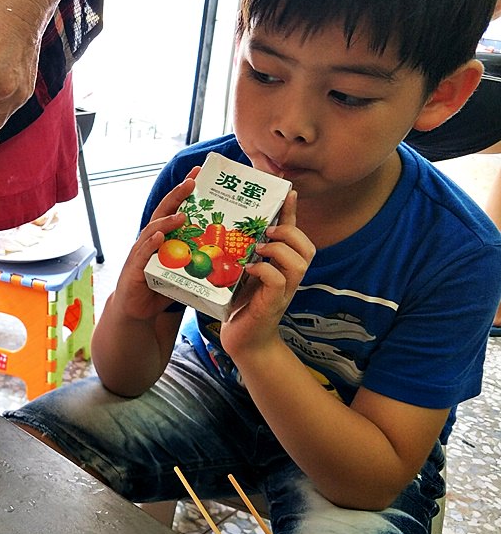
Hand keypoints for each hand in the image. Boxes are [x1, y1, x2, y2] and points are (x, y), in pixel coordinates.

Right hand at [111, 172, 197, 320]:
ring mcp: (141, 252)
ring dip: (168, 220)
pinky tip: (159, 236)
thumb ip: (201, 259)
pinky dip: (151, 243)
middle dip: (177, 194)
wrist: (139, 310)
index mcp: (164, 236)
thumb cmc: (162, 287)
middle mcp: (151, 239)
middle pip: (164, 211)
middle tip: (192, 181)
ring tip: (182, 213)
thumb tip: (233, 253)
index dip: (185, 190)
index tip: (199, 173)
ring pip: (154, 229)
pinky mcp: (134, 268)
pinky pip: (142, 253)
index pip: (176, 208)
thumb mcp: (185, 271)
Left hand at [219, 191, 314, 356]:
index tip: (288, 192)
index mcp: (281, 265)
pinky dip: (267, 270)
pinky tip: (250, 268)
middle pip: (307, 247)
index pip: (293, 234)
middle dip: (290, 232)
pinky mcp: (272, 305)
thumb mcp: (240, 272)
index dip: (293, 213)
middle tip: (267, 230)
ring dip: (280, 249)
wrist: (242, 341)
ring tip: (260, 246)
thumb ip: (241, 252)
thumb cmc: (239, 305)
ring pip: (299, 263)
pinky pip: (279, 281)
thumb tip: (227, 225)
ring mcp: (284, 292)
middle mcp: (288, 277)